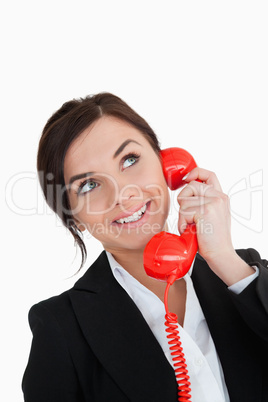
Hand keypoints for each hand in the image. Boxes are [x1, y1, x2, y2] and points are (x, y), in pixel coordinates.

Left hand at [177, 167, 254, 283]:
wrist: (220, 254)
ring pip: (183, 201)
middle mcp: (219, 197)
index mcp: (221, 197)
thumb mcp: (212, 215)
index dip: (196, 172)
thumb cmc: (212, 239)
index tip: (186, 179)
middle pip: (190, 186)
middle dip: (183, 201)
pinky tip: (192, 231)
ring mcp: (213, 202)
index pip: (209, 174)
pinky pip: (183, 212)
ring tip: (192, 227)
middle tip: (189, 218)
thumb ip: (204, 202)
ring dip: (182, 217)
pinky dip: (183, 224)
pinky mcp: (205, 211)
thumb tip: (187, 189)